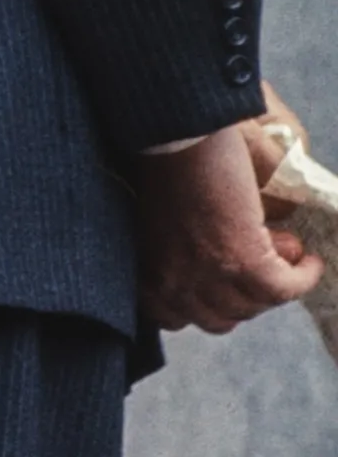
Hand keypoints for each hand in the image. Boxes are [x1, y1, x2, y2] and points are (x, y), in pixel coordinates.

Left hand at [134, 110, 321, 334]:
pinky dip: (302, 278)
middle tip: (263, 257)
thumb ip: (181, 258)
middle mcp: (172, 286)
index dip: (211, 300)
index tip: (230, 280)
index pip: (180, 319)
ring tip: (283, 247)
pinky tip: (310, 260)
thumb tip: (230, 272)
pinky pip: (283, 289)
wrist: (178, 137)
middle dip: (246, 293)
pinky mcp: (243, 260)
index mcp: (146, 279)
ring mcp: (208, 276)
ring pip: (255, 304)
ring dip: (276, 281)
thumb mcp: (164, 229)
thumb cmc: (169, 172)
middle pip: (222, 318)